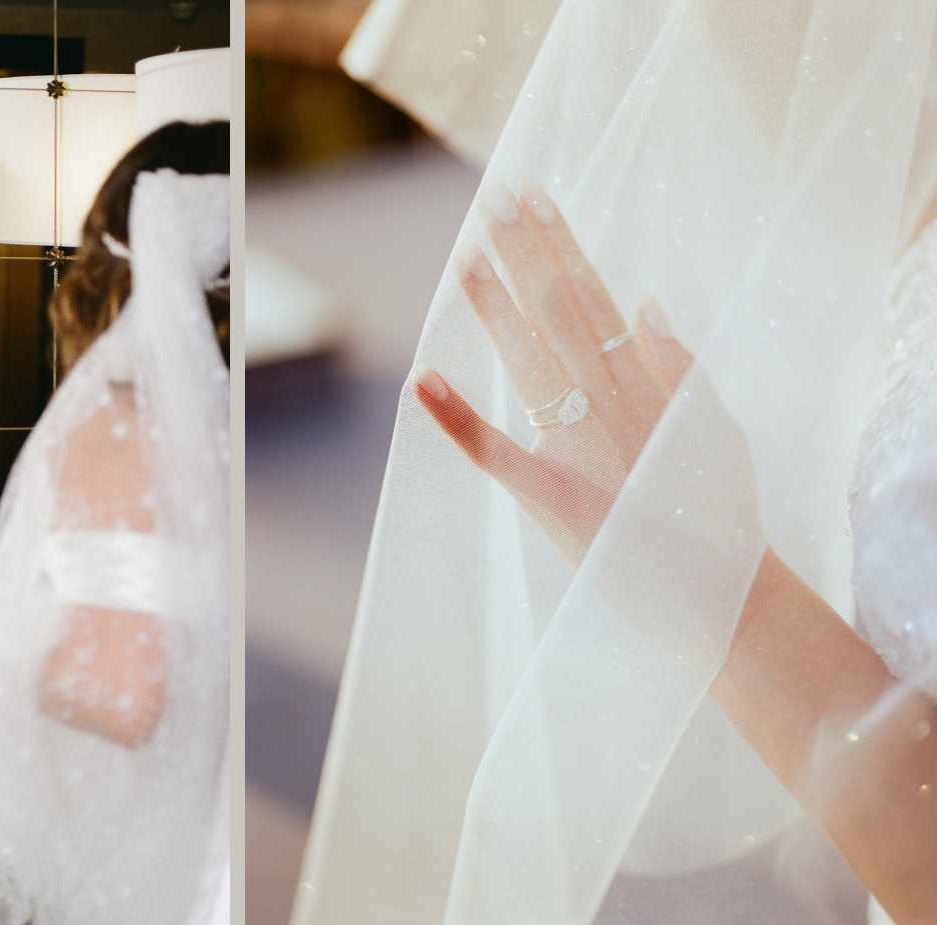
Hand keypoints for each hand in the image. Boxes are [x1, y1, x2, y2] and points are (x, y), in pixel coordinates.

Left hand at [415, 182, 693, 564]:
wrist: (725, 600)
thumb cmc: (718, 517)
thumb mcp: (714, 430)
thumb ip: (680, 368)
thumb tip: (647, 300)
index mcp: (649, 387)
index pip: (595, 299)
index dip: (560, 247)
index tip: (532, 198)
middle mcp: (614, 406)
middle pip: (561, 314)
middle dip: (526, 253)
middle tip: (492, 196)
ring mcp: (580, 448)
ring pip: (531, 362)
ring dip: (496, 306)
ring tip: (465, 255)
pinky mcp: (550, 496)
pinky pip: (495, 451)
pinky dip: (456, 416)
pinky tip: (420, 378)